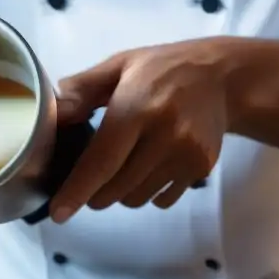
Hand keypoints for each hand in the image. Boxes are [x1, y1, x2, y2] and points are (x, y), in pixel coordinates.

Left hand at [50, 38, 235, 222]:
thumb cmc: (162, 70)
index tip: (58, 213)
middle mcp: (164, 135)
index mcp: (137, 108)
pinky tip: (151, 165)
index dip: (77, 190)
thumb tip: (54, 113)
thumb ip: (82, 88)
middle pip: (116, 189)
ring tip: (126, 162)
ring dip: (121, 192)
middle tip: (92, 175)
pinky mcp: (200, 168)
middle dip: (94, 192)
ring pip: (136, 198)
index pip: (102, 161)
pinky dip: (148, 192)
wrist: (223, 78)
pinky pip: (161, 199)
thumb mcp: (120, 66)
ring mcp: (185, 155)